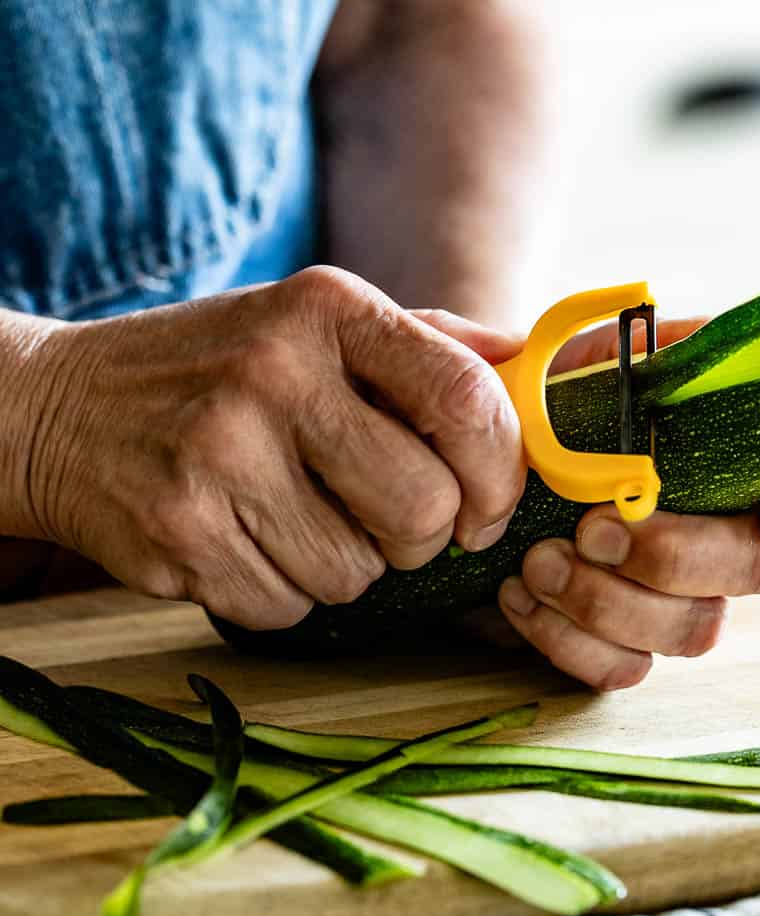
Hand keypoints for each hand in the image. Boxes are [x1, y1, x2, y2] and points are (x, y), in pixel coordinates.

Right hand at [21, 267, 525, 628]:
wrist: (63, 409)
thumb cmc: (224, 367)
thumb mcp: (319, 324)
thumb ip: (433, 346)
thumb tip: (539, 376)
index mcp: (329, 308)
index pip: (468, 401)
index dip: (501, 473)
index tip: (486, 504)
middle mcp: (274, 372)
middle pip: (424, 509)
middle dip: (424, 536)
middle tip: (391, 521)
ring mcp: (218, 454)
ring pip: (359, 574)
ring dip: (350, 567)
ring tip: (300, 517)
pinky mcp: (176, 532)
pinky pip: (288, 607)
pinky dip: (284, 592)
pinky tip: (247, 540)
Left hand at [495, 317, 759, 688]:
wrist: (495, 452)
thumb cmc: (567, 401)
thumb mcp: (607, 356)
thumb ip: (663, 350)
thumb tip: (704, 340)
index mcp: (749, 464)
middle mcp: (734, 536)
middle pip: (757, 570)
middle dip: (672, 554)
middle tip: (593, 527)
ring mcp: (686, 598)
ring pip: (694, 631)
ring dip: (609, 602)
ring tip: (538, 560)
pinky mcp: (628, 642)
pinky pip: (626, 670)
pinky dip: (566, 639)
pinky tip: (519, 594)